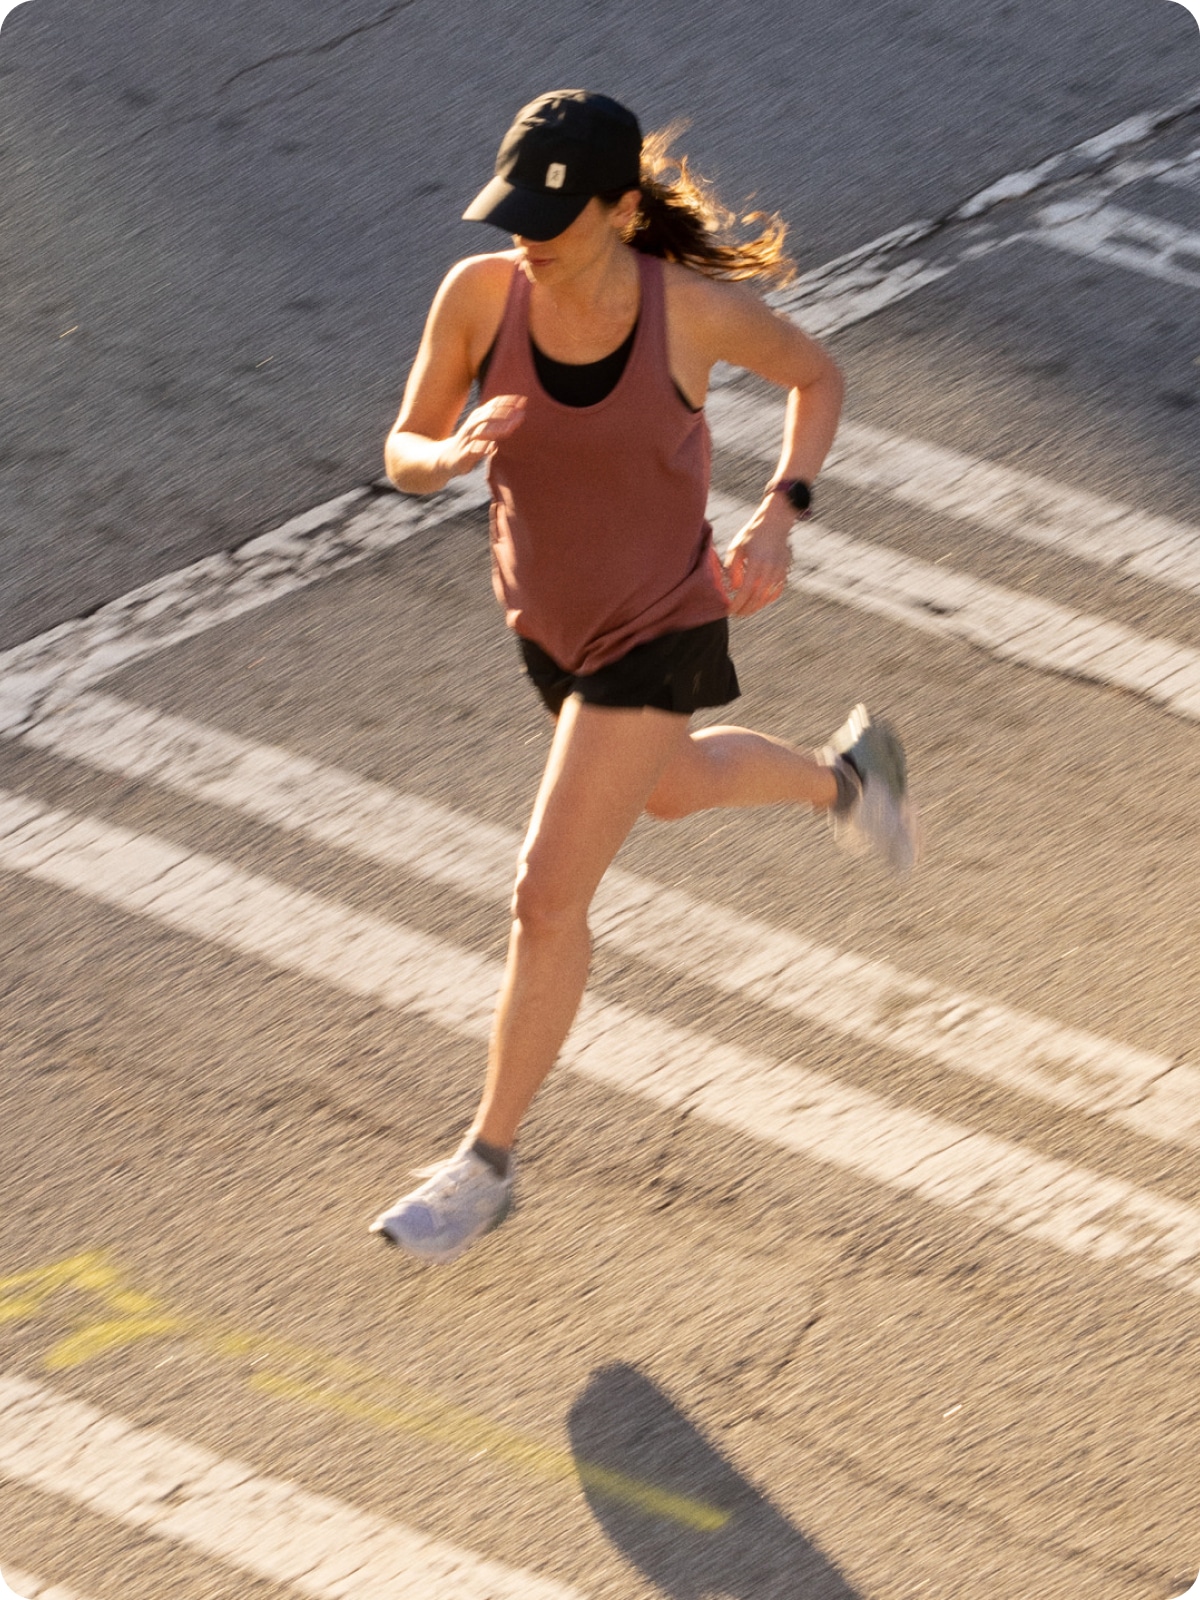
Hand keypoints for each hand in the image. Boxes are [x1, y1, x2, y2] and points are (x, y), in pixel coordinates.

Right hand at [438, 393, 526, 477]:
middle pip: (489, 414)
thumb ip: (497, 425)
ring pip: (482, 430)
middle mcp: (472, 425)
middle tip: (521, 412)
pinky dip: (484, 447)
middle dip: (505, 412)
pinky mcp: (464, 453)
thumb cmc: (469, 443)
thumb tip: (516, 419)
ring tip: (511, 428)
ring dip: (497, 428)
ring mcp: (467, 438)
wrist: (445, 458)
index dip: (508, 401)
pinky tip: (493, 447)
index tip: (523, 400)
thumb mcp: (483, 430)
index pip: (493, 405)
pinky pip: (474, 449)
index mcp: (477, 417)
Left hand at [722, 494, 793, 615]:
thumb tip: (734, 589)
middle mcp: (770, 570)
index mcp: (756, 563)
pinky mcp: (784, 572)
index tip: (730, 610)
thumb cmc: (752, 535)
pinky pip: (776, 592)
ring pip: (767, 597)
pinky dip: (767, 600)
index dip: (737, 604)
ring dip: (756, 607)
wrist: (774, 523)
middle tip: (737, 614)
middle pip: (757, 598)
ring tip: (746, 610)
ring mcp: (779, 572)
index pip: (745, 591)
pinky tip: (759, 602)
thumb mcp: (736, 549)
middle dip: (746, 609)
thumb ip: (733, 569)